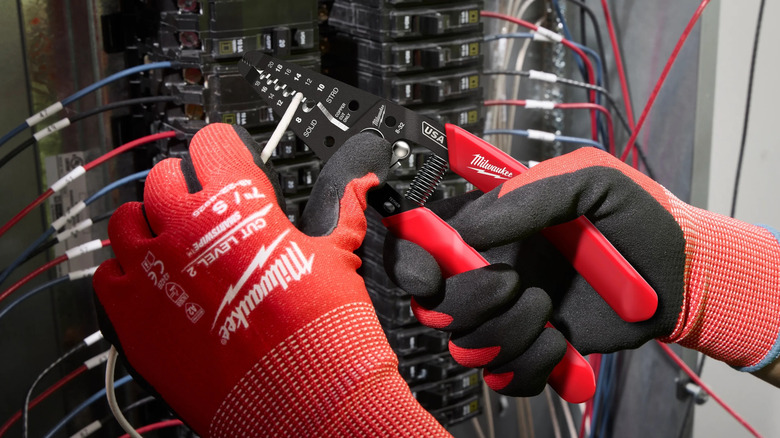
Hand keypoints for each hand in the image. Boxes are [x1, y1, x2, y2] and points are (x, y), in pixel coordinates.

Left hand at [93, 124, 449, 436]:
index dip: (222, 150)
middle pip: (164, 177)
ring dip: (149, 225)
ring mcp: (152, 269)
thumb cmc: (324, 330)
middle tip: (207, 212)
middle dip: (186, 188)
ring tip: (175, 246)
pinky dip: (126, 274)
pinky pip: (108, 273)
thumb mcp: (340, 256)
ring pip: (127, 220)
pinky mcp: (130, 315)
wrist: (307, 399)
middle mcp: (188, 226)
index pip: (212, 143)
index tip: (225, 162)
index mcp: (239, 203)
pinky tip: (154, 286)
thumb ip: (344, 211)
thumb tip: (361, 187)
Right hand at [385, 147, 779, 395]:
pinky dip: (531, 366)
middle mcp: (490, 273)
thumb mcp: (591, 181)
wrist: (679, 274)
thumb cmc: (639, 218)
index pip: (422, 244)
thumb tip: (471, 230)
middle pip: (435, 304)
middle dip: (470, 300)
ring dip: (509, 332)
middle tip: (515, 283)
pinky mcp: (533, 352)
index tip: (429, 274)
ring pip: (467, 347)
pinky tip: (563, 342)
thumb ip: (530, 194)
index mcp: (491, 230)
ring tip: (551, 311)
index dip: (410, 262)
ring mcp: (509, 316)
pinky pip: (504, 378)